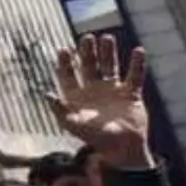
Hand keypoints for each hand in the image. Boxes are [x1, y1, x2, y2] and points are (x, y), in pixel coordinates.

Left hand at [51, 34, 151, 170]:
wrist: (122, 148)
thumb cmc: (95, 139)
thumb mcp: (74, 124)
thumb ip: (60, 110)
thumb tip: (47, 94)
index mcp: (77, 98)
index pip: (68, 76)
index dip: (65, 63)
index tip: (64, 50)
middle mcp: (94, 91)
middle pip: (89, 66)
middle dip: (87, 52)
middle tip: (86, 38)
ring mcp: (113, 91)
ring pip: (110, 66)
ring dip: (109, 53)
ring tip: (107, 37)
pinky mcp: (131, 94)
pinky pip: (135, 76)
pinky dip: (137, 64)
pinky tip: (138, 50)